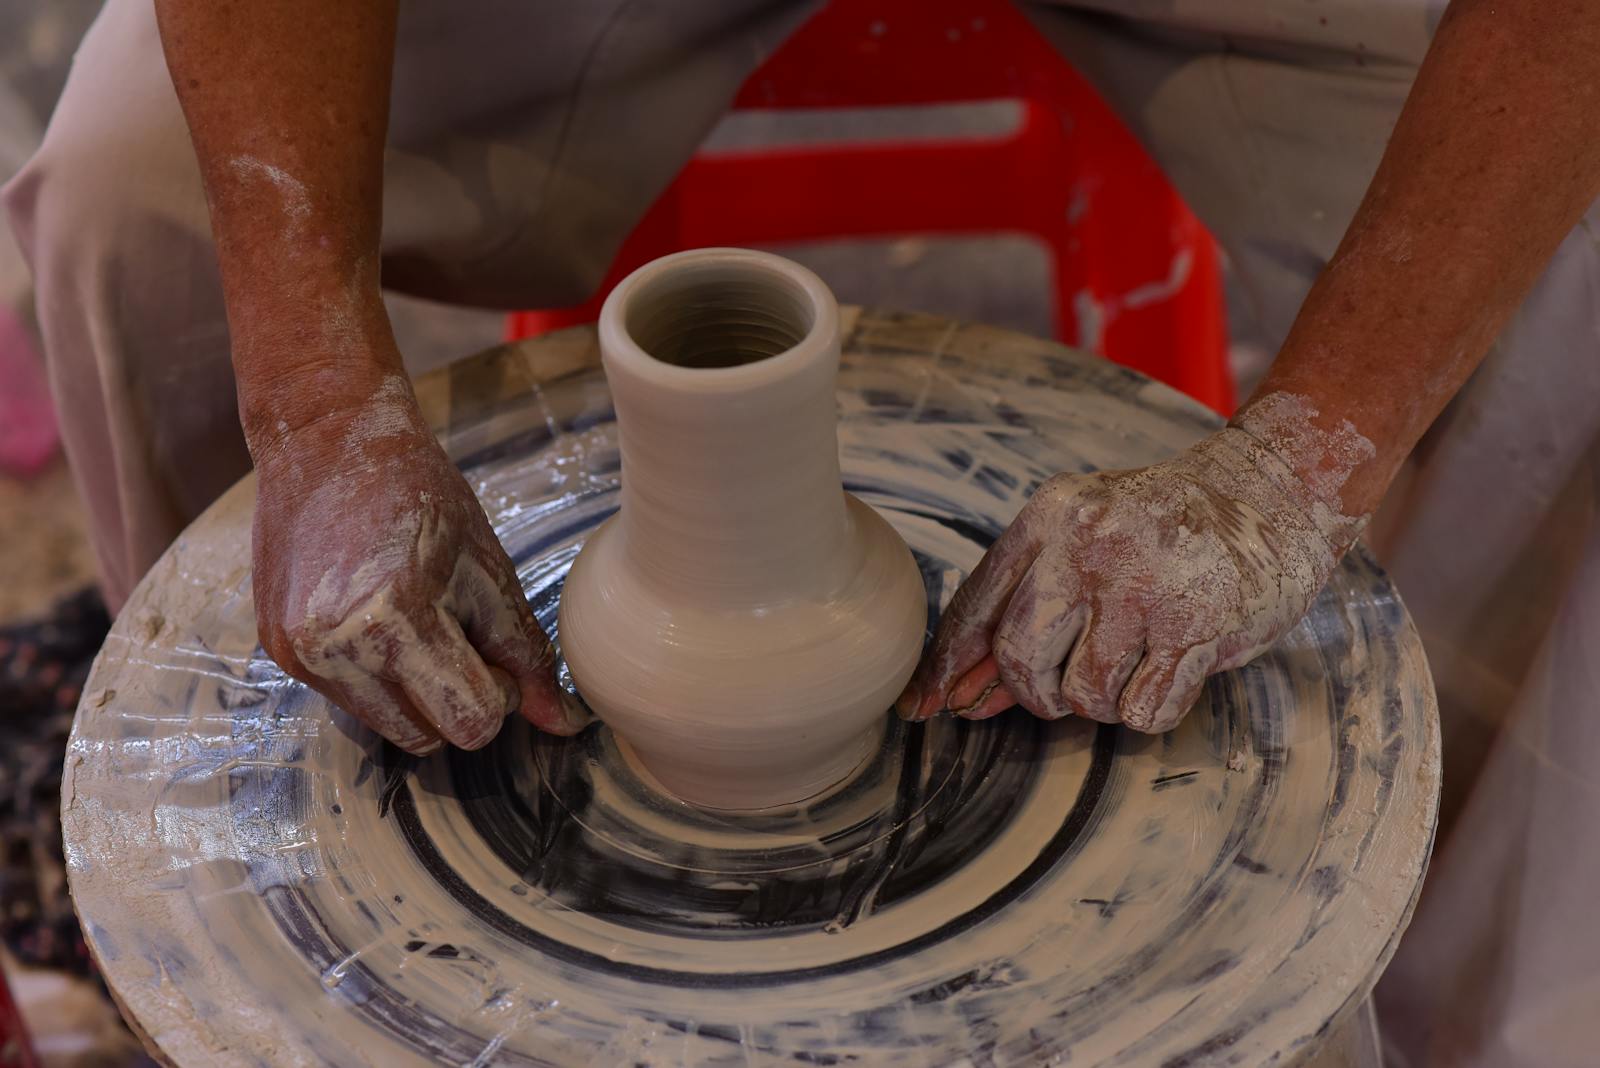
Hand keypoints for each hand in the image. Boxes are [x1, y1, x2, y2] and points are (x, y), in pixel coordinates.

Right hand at [251, 373, 585, 753]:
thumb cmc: (421, 496)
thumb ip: (525, 653)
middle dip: (458, 700)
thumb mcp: (488, 568)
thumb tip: (565, 724)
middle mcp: (335, 646)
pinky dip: (378, 676)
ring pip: (388, 728)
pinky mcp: (278, 653)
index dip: (497, 695)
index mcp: (394, 618)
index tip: (494, 650)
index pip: (470, 721)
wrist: (327, 442)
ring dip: (417, 695)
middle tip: (460, 634)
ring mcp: (298, 655)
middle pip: (428, 739)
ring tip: (420, 625)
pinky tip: (380, 619)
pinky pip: (350, 702)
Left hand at [897, 426, 1364, 732]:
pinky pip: (1143, 711)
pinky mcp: (1198, 626)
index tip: (924, 707)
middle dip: (1032, 695)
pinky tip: (1170, 671)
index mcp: (1050, 518)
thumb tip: (962, 692)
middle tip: (1060, 695)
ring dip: (1101, 702)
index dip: (945, 667)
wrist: (1273, 491)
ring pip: (1083, 693)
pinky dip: (1149, 709)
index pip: (976, 606)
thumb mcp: (1086, 540)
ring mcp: (1144, 586)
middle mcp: (1088, 547)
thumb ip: (1027, 607)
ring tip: (1132, 665)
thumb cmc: (1165, 527)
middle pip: (1020, 658)